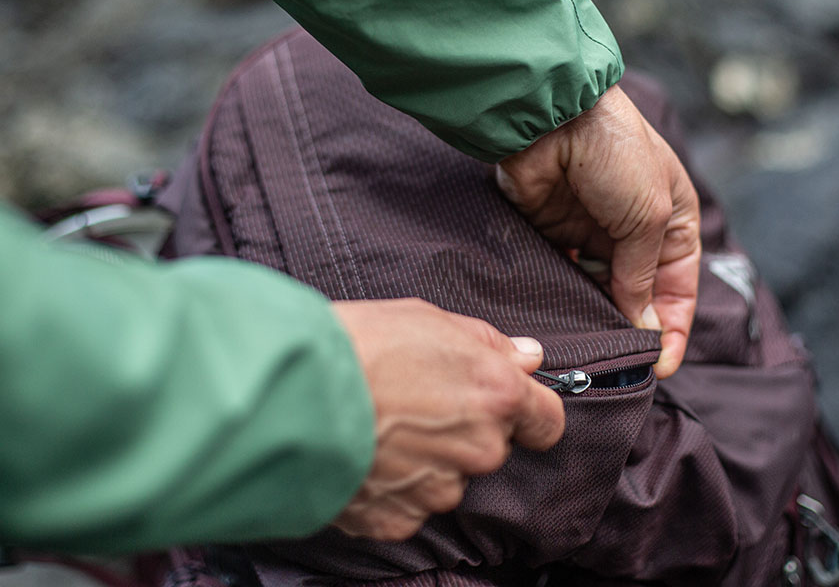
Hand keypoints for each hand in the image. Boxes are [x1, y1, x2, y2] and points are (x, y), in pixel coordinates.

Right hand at [331, 298, 564, 540]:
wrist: (291, 394)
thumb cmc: (358, 345)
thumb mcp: (428, 318)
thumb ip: (488, 343)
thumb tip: (528, 356)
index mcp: (496, 395)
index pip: (547, 422)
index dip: (530, 414)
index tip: (510, 409)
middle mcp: (479, 449)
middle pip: (490, 448)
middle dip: (462, 431)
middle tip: (413, 403)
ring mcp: (440, 490)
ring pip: (447, 479)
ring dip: (424, 460)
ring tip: (378, 426)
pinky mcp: (400, 520)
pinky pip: (407, 505)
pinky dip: (390, 487)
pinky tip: (361, 455)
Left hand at [496, 85, 700, 377]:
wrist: (551, 115)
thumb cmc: (615, 152)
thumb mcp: (648, 215)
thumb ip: (643, 274)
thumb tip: (644, 326)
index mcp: (672, 219)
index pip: (679, 287)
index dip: (674, 328)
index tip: (662, 366)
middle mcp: (635, 228)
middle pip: (638, 294)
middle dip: (633, 327)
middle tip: (622, 362)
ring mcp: (592, 231)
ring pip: (598, 288)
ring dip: (596, 313)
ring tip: (592, 345)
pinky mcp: (552, 231)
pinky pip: (563, 273)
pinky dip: (564, 294)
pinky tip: (562, 317)